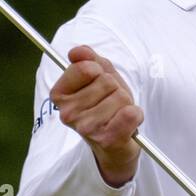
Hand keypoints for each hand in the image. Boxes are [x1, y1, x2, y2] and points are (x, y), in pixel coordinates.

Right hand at [50, 45, 143, 186]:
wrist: (114, 144)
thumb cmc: (106, 106)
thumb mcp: (98, 77)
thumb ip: (89, 60)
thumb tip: (77, 51)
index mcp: (59, 94)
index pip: (86, 67)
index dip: (99, 71)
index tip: (97, 82)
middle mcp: (67, 113)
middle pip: (107, 81)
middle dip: (115, 88)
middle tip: (110, 103)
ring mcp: (85, 128)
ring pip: (121, 96)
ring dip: (125, 103)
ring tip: (117, 114)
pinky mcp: (106, 139)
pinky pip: (131, 113)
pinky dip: (136, 115)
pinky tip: (126, 124)